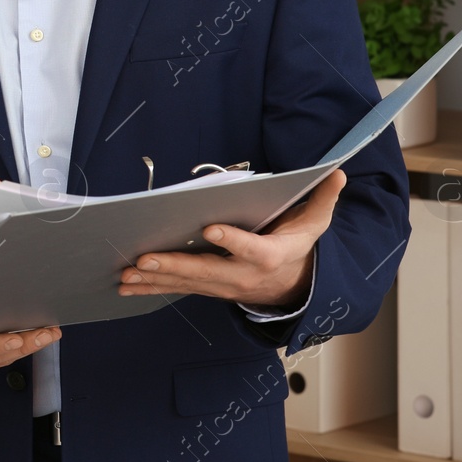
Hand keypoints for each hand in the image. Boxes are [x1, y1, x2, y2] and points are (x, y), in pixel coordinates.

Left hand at [118, 168, 346, 306]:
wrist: (293, 287)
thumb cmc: (297, 246)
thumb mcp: (315, 222)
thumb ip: (322, 198)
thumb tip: (337, 172)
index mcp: (270, 254)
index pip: (251, 249)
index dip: (232, 240)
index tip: (209, 228)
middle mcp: (243, 274)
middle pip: (206, 271)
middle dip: (173, 265)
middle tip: (144, 258)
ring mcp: (223, 286)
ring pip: (186, 283)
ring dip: (153, 279)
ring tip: (124, 275)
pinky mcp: (208, 289)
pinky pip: (178, 289)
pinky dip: (151, 287)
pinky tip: (125, 286)